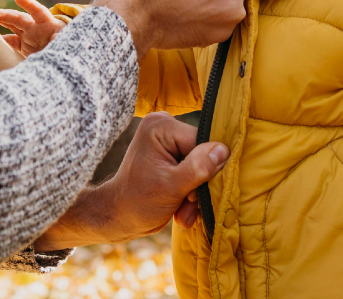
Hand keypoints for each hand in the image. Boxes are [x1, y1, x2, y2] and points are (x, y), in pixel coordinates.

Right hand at [0, 0, 66, 56]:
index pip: (38, 11)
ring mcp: (29, 37)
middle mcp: (36, 28)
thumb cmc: (68, 46)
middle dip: (6, 15)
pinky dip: (3, 42)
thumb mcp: (67, 42)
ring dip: (1, 21)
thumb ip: (60, 39)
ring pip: (12, 26)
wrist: (66, 59)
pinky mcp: (25, 48)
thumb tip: (55, 37)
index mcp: (48, 24)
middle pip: (19, 18)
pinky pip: (11, 42)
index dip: (28, 4)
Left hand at [33, 112, 229, 249]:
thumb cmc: (138, 202)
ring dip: (195, 193)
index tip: (194, 194)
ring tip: (182, 211)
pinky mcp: (171, 154)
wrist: (119, 217)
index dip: (204, 169)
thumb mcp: (171, 187)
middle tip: (187, 206)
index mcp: (160, 125)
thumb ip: (198, 168)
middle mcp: (164, 125)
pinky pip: (194, 170)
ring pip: (201, 166)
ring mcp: (168, 139)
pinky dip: (190, 191)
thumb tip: (223, 150)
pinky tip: (181, 208)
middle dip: (198, 185)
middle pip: (202, 154)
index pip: (201, 142)